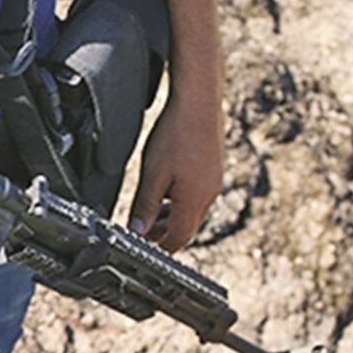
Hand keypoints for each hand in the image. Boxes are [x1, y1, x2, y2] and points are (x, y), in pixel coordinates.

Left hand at [128, 89, 223, 252]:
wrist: (200, 102)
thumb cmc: (177, 133)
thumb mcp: (152, 173)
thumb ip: (145, 205)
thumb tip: (138, 230)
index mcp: (194, 199)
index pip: (179, 237)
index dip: (162, 247)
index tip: (147, 250)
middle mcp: (209, 194)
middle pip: (187, 227)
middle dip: (166, 235)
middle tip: (145, 236)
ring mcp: (213, 181)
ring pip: (192, 211)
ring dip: (172, 218)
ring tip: (152, 217)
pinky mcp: (213, 170)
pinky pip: (197, 196)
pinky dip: (180, 202)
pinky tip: (167, 192)